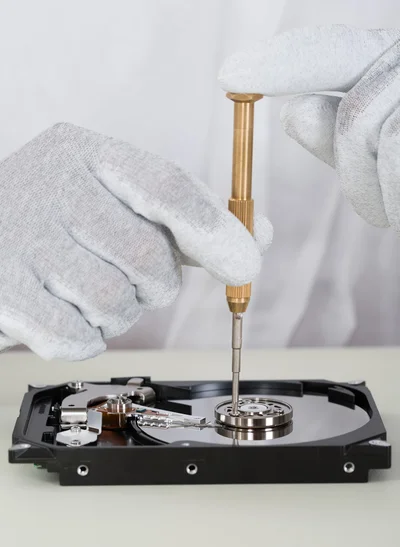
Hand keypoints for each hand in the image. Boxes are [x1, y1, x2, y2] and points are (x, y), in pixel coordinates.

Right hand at [0, 123, 271, 358]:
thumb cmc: (59, 229)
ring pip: (114, 302)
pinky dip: (83, 338)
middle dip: (156, 284)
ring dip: (117, 313)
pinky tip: (62, 312)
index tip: (245, 263)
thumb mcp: (116, 203)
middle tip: (130, 277)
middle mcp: (49, 186)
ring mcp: (20, 239)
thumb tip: (257, 238)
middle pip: (147, 255)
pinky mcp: (2, 291)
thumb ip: (186, 219)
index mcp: (84, 153)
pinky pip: (76, 337)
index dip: (214, 229)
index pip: (167, 186)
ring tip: (87, 291)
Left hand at [219, 25, 399, 230]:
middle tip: (379, 213)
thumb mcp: (395, 151)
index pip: (333, 55)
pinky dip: (394, 196)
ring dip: (376, 193)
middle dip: (354, 174)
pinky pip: (395, 154)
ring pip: (367, 132)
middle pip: (353, 114)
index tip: (230, 76)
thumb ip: (346, 134)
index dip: (282, 64)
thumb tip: (292, 113)